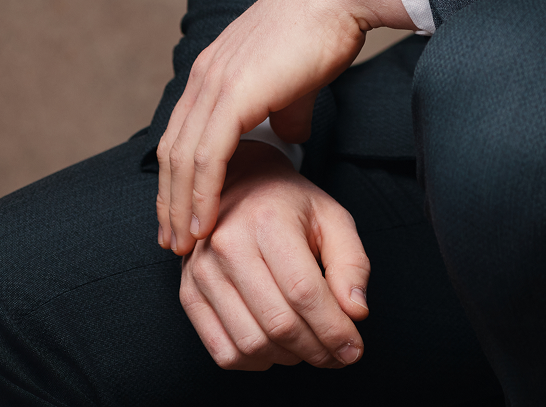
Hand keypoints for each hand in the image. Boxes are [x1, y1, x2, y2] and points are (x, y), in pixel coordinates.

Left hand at [158, 0, 409, 254]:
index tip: (178, 217)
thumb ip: (285, 109)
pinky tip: (204, 222)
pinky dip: (201, 194)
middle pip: (171, 152)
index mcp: (212, 69)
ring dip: (180, 207)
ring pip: (183, 159)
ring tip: (184, 245)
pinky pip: (207, 156)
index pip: (179, 134)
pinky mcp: (234, 93)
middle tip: (171, 243)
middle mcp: (204, 75)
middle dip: (168, 202)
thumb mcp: (294, 79)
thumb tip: (290, 134)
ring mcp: (215, 82)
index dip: (175, 180)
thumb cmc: (323, 30)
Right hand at [179, 141, 370, 369]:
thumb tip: (356, 312)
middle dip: (317, 350)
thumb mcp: (331, 217)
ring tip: (310, 347)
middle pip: (279, 323)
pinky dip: (256, 361)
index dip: (333, 329)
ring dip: (289, 358)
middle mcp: (228, 245)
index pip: (304, 292)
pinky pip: (223, 351)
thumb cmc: (289, 205)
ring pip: (251, 343)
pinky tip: (276, 348)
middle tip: (338, 354)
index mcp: (268, 220)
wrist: (239, 184)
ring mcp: (202, 272)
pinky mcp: (189, 293)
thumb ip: (352, 262)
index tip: (354, 348)